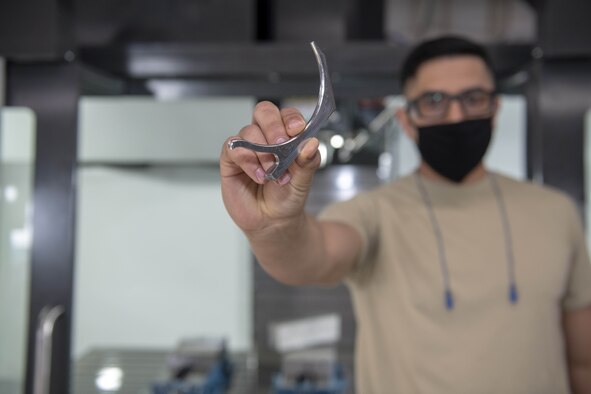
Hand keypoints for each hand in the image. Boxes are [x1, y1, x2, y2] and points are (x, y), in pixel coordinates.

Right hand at [220, 101, 320, 234]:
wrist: (273, 222)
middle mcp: (265, 137)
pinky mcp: (231, 160)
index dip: (290, 118)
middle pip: (264, 112)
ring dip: (263, 152)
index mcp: (286, 136)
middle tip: (280, 144)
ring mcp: (247, 147)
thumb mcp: (304, 180)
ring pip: (249, 131)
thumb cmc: (287, 197)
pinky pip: (233, 148)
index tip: (297, 129)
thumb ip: (308, 161)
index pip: (286, 115)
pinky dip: (247, 160)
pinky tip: (259, 176)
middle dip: (273, 126)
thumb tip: (311, 143)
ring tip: (272, 174)